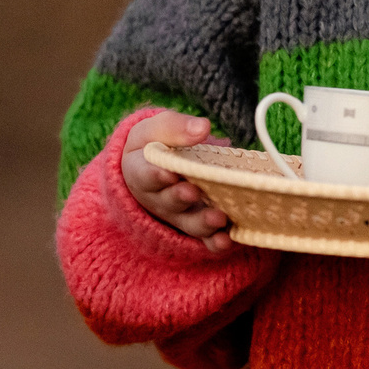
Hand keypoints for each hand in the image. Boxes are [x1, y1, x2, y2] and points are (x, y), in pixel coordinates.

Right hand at [121, 111, 236, 251]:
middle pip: (168, 202)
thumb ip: (176, 128)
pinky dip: (215, 241)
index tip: (169, 173)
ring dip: (202, 222)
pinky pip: (205, 238)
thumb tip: (203, 127)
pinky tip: (227, 240)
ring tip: (217, 218)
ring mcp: (178, 214)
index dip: (156, 175)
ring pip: (188, 222)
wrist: (157, 165)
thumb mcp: (157, 129)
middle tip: (192, 192)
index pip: (145, 175)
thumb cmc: (156, 144)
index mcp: (141, 171)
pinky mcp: (196, 225)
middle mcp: (158, 198)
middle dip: (180, 198)